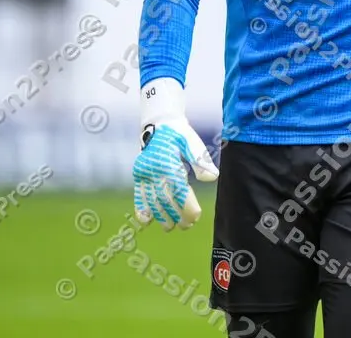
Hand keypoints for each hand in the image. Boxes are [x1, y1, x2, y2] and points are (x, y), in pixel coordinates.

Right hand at [133, 78, 218, 231]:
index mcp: (168, 162)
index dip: (187, 204)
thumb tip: (212, 178)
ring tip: (171, 227)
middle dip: (176, 214)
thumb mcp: (192, 141)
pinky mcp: (138, 175)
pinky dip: (141, 208)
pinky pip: (138, 194)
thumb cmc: (179, 134)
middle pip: (165, 198)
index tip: (196, 216)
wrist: (158, 123)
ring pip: (152, 199)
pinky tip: (146, 222)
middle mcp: (153, 169)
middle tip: (187, 225)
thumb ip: (201, 160)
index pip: (178, 189)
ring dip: (161, 215)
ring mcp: (143, 173)